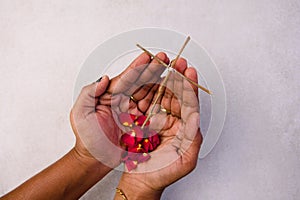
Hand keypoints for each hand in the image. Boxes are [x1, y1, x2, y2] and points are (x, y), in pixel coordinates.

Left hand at [70, 52, 168, 168]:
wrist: (95, 160)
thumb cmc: (87, 140)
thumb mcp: (80, 114)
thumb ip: (89, 93)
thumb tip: (103, 79)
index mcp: (109, 96)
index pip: (125, 78)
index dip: (137, 67)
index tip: (147, 57)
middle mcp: (122, 101)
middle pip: (140, 82)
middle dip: (152, 69)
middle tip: (164, 59)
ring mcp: (132, 112)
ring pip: (148, 93)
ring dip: (159, 81)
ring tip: (170, 71)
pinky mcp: (140, 123)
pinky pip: (152, 109)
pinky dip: (161, 100)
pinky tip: (169, 91)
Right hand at [115, 57, 201, 199]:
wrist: (141, 181)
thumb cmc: (163, 174)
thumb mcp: (185, 160)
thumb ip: (192, 137)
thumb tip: (196, 116)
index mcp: (184, 129)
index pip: (189, 104)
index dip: (190, 87)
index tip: (190, 72)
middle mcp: (172, 122)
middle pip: (176, 95)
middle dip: (178, 77)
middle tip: (178, 63)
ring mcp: (156, 119)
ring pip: (160, 95)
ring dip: (162, 79)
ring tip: (163, 65)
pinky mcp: (142, 120)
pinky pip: (144, 102)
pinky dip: (146, 90)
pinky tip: (148, 79)